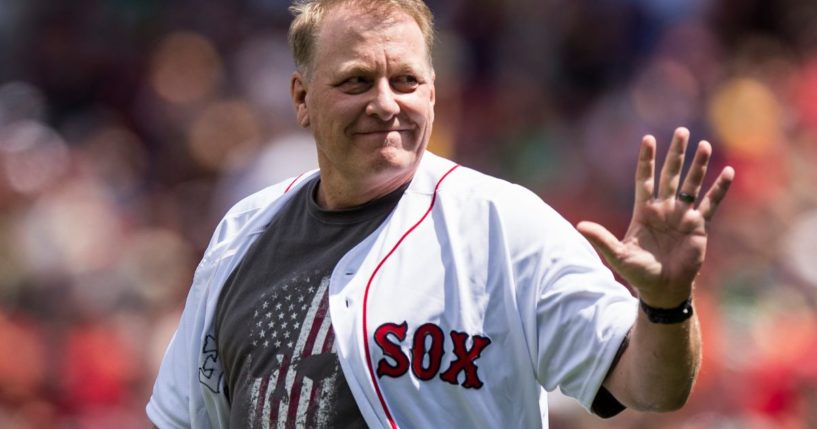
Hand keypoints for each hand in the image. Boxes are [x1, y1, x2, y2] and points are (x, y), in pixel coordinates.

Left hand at [577, 127, 734, 307]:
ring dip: (698, 166)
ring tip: (704, 145)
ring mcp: (682, 215)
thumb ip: (601, 239)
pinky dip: (719, 189)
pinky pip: (710, 204)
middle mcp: (664, 208)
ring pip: (692, 185)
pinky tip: (728, 172)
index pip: (644, 179)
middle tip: (681, 131)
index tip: (648, 138)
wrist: (662, 288)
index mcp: (644, 211)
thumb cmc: (638, 271)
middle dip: (676, 154)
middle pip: (670, 175)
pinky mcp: (698, 226)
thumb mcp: (618, 255)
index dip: (647, 160)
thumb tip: (579, 226)